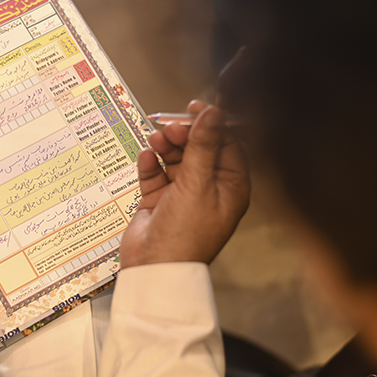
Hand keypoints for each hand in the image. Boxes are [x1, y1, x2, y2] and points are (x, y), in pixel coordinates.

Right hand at [119, 100, 249, 267]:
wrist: (154, 269)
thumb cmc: (185, 234)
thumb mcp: (197, 184)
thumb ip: (203, 145)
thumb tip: (213, 112)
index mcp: (230, 187)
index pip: (227, 145)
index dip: (213, 125)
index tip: (197, 108)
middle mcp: (209, 189)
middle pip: (200, 148)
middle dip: (185, 134)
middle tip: (171, 127)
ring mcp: (183, 194)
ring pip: (176, 158)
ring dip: (166, 146)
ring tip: (155, 140)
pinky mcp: (159, 199)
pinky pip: (155, 173)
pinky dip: (150, 164)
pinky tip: (146, 158)